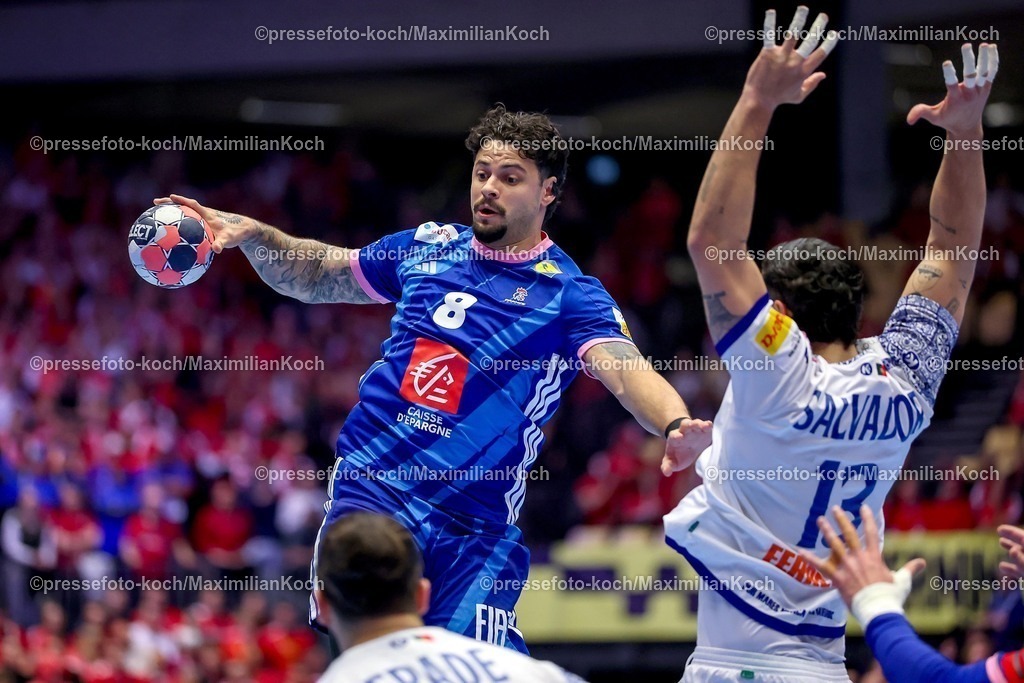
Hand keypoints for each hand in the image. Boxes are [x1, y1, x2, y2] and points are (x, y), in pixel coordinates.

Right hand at [153, 193, 255, 253]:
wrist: (243, 230)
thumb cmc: (236, 233)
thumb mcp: (229, 239)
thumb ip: (222, 243)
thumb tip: (216, 250)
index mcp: (207, 214)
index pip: (193, 204)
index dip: (182, 200)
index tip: (170, 197)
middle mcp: (203, 214)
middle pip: (184, 206)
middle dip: (170, 203)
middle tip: (155, 202)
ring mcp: (201, 219)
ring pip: (184, 214)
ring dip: (171, 213)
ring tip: (156, 216)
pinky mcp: (202, 225)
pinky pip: (187, 223)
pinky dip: (178, 225)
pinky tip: (169, 234)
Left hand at [661, 418, 712, 475]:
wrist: (686, 446)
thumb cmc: (677, 455)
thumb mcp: (671, 461)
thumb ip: (667, 466)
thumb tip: (667, 472)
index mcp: (674, 439)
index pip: (674, 436)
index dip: (676, 436)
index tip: (679, 437)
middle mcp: (684, 431)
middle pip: (685, 425)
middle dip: (689, 425)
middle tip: (692, 425)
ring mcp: (694, 429)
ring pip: (696, 423)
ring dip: (700, 423)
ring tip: (706, 425)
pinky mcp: (704, 431)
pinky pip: (706, 426)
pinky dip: (708, 425)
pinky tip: (711, 425)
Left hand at [742, 6, 838, 109]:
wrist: (758, 100)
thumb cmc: (778, 98)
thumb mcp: (798, 96)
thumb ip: (812, 84)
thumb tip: (823, 75)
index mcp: (804, 71)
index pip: (821, 53)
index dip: (829, 43)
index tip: (834, 33)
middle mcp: (795, 62)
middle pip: (811, 41)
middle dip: (819, 27)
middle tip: (823, 16)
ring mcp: (781, 57)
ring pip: (793, 34)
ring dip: (799, 19)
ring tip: (803, 9)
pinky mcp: (768, 53)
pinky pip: (769, 35)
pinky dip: (770, 23)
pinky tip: (771, 12)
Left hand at [804, 504, 925, 606]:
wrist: (879, 610)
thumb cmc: (891, 596)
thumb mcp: (903, 581)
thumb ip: (910, 569)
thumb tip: (923, 562)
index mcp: (874, 557)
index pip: (872, 533)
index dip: (867, 518)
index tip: (863, 507)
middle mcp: (860, 558)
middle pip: (850, 534)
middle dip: (842, 519)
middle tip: (835, 508)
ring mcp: (848, 567)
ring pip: (835, 545)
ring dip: (827, 531)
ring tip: (820, 520)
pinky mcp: (838, 578)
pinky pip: (822, 566)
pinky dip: (810, 559)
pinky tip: (800, 551)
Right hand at [907, 43, 997, 134]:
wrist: (967, 127)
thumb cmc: (948, 120)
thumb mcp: (933, 117)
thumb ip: (921, 112)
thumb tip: (909, 120)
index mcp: (955, 99)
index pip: (952, 84)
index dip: (949, 74)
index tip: (946, 63)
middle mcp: (969, 94)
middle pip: (971, 75)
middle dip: (968, 60)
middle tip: (966, 45)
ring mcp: (980, 90)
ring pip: (984, 71)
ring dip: (984, 57)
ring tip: (984, 44)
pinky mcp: (986, 87)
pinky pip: (991, 72)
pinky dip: (993, 60)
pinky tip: (992, 48)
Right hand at [998, 524, 1023, 577]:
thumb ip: (1021, 559)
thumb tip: (1013, 550)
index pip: (1023, 538)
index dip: (1012, 532)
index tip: (999, 529)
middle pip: (1022, 546)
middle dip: (1012, 537)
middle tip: (999, 530)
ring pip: (1021, 557)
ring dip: (1011, 548)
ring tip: (1001, 542)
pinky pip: (1020, 572)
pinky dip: (1012, 569)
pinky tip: (1001, 566)